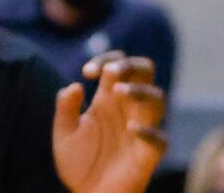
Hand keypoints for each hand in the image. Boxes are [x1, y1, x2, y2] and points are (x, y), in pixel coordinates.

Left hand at [52, 53, 166, 192]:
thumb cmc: (80, 163)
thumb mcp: (64, 135)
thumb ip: (65, 110)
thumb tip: (74, 85)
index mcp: (110, 96)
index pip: (117, 64)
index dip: (106, 60)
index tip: (87, 72)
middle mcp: (130, 106)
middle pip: (145, 70)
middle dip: (131, 65)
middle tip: (111, 72)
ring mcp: (143, 126)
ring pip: (157, 98)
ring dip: (140, 91)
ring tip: (119, 92)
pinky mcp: (150, 152)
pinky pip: (159, 137)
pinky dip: (148, 131)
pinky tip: (130, 129)